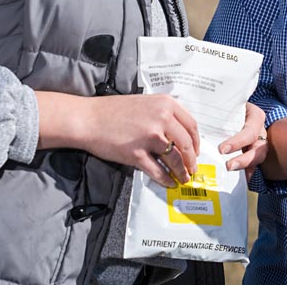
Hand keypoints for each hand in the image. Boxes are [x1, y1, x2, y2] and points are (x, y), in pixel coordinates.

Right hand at [35, 91, 198, 187]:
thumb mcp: (146, 103)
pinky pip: (158, 171)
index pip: (191, 126)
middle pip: (187, 144)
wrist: (89, 118)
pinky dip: (166, 179)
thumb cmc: (114, 111)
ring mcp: (149, 136)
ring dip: (182, 172)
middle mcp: (161, 118)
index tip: (196, 151)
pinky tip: (169, 183)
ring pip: (175, 159)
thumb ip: (164, 114)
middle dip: (192, 160)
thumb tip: (181, 134)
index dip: (197, 142)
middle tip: (192, 169)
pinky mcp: (136, 154)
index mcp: (165, 104)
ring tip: (183, 178)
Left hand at [218, 102, 267, 179]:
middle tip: (228, 166)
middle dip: (244, 160)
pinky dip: (250, 172)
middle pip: (259, 148)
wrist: (241, 107)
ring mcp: (260, 141)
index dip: (237, 142)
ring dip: (246, 166)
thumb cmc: (232, 105)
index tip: (222, 150)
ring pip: (259, 157)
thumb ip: (220, 108)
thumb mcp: (231, 103)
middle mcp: (260, 130)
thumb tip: (196, 109)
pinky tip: (244, 181)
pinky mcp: (255, 151)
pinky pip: (255, 164)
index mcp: (255, 117)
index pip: (249, 131)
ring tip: (232, 172)